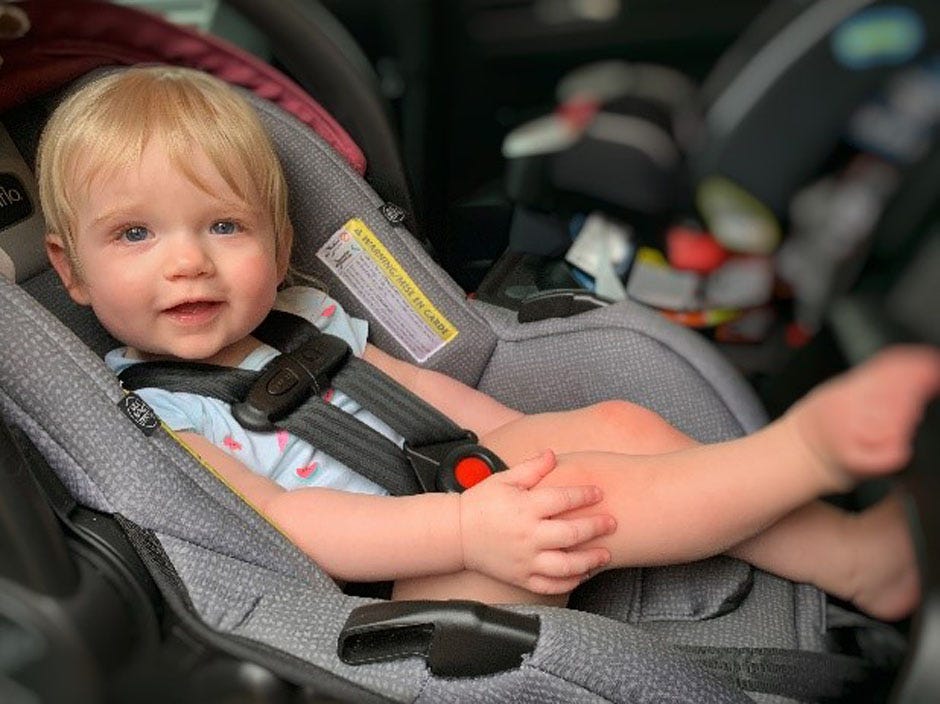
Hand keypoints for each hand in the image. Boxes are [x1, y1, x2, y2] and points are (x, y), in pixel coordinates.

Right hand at [458, 450, 615, 593]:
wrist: (456, 533)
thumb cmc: (481, 503)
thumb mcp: (504, 479)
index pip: (563, 499)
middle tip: (612, 522)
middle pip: (571, 533)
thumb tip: (553, 454)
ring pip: (565, 565)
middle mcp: (528, 535)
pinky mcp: (521, 577)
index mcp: (525, 507)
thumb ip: (531, 468)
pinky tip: (583, 575)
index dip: (585, 495)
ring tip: (605, 555)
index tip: (599, 493)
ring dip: (590, 561)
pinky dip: (569, 582)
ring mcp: (525, 559)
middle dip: (596, 527)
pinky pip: (550, 585)